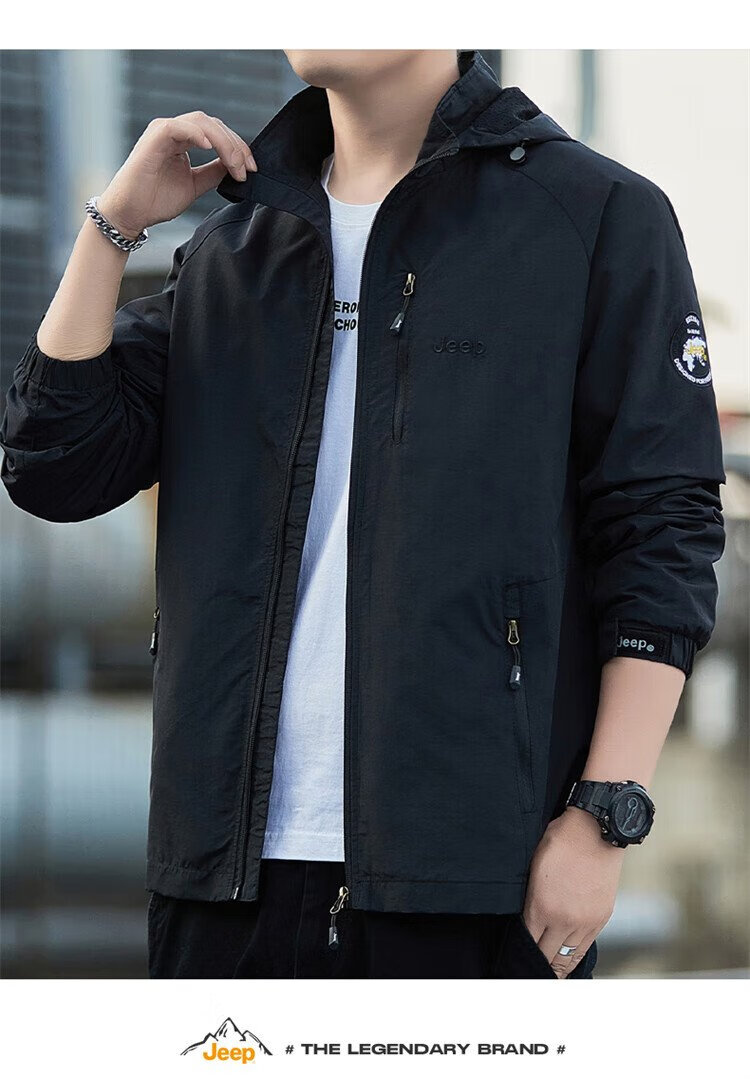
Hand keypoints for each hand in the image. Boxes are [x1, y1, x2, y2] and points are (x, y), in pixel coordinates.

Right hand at [96, 111, 256, 239]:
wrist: (129, 214)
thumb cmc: (155, 200)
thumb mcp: (195, 185)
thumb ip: (214, 172)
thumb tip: (236, 166)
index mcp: (183, 140)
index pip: (218, 133)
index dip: (238, 148)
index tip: (253, 169)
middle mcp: (174, 131)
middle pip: (213, 125)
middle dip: (236, 145)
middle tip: (249, 168)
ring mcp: (163, 132)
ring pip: (201, 123)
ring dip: (223, 142)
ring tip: (235, 164)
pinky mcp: (153, 138)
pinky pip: (178, 127)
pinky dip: (197, 134)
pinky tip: (211, 148)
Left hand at [521, 806, 623, 977]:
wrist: (595, 830)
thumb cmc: (560, 841)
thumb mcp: (533, 867)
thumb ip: (529, 897)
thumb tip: (526, 919)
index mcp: (542, 907)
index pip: (527, 942)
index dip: (519, 952)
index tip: (514, 959)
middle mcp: (564, 920)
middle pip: (546, 956)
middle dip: (535, 964)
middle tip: (526, 971)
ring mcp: (584, 922)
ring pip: (567, 958)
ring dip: (556, 967)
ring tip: (547, 974)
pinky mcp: (600, 918)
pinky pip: (584, 948)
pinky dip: (573, 957)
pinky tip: (566, 960)